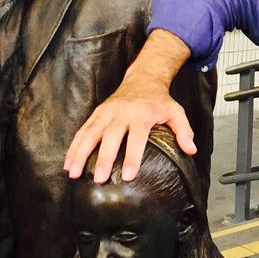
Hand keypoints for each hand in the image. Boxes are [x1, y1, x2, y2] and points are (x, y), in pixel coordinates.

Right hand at [64, 74, 195, 182]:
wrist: (142, 79)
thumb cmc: (159, 100)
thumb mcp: (176, 111)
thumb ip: (183, 130)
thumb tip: (191, 150)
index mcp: (142, 114)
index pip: (137, 137)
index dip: (132, 156)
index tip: (127, 175)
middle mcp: (122, 113)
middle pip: (111, 136)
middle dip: (103, 158)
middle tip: (98, 178)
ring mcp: (107, 112)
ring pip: (91, 132)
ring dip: (80, 153)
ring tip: (73, 173)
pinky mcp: (97, 113)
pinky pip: (83, 130)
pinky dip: (74, 146)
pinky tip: (68, 162)